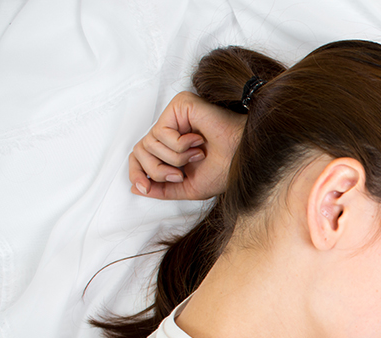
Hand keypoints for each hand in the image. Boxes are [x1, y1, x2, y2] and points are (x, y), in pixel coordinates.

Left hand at [129, 91, 244, 199]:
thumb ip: (162, 189)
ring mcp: (174, 117)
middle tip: (178, 175)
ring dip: (174, 159)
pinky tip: (198, 141)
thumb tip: (136, 188)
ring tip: (197, 155)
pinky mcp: (179, 106)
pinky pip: (161, 131)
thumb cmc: (225, 170)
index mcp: (171, 147)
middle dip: (156, 170)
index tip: (144, 186)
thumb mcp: (188, 188)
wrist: (243, 159)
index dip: (136, 172)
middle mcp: (170, 130)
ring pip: (148, 143)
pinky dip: (179, 145)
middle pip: (138, 151)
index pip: (139, 156)